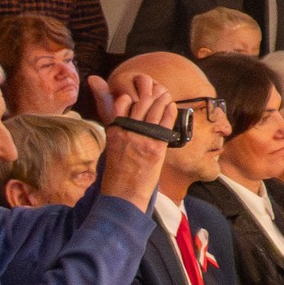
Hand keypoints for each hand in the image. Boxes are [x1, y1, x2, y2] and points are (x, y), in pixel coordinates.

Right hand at [93, 73, 177, 206]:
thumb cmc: (116, 176)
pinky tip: (172, 107)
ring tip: (166, 94)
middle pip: (140, 103)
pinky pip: (165, 122)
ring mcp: (142, 137)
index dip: (131, 96)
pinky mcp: (155, 147)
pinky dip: (169, 112)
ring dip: (162, 99)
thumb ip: (116, 131)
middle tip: (157, 89)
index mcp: (114, 130)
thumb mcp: (111, 148)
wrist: (123, 195)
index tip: (136, 94)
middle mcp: (127, 130)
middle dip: (149, 93)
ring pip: (154, 109)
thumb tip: (119, 124)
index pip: (122, 103)